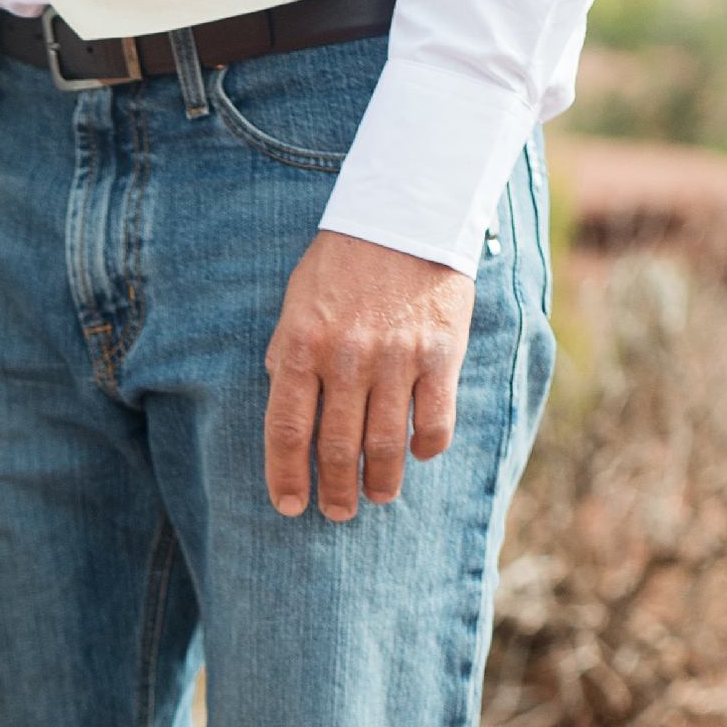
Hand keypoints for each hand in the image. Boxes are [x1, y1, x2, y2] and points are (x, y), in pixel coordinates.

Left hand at [263, 229, 475, 520]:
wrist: (406, 213)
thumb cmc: (343, 264)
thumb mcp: (297, 304)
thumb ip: (288, 357)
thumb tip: (285, 413)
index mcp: (302, 347)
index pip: (287, 431)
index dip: (286, 478)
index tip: (291, 506)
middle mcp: (346, 358)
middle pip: (337, 449)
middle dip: (336, 492)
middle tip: (338, 513)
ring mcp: (396, 358)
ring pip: (386, 445)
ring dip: (380, 482)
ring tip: (378, 496)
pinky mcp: (441, 353)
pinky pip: (434, 421)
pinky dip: (426, 447)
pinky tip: (419, 454)